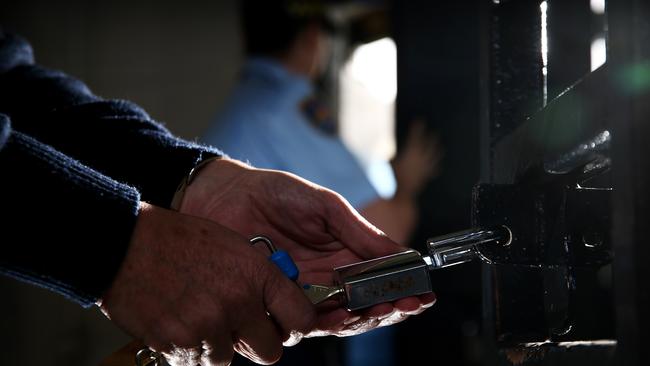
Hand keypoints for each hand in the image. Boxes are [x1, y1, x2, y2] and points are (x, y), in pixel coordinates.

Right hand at [98, 203, 314, 365]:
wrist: (124, 245)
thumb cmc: (178, 241)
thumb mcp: (233, 246)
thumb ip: (258, 278)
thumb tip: (274, 306)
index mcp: (257, 275)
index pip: (301, 318)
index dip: (294, 326)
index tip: (284, 326)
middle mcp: (238, 303)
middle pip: (270, 352)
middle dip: (256, 343)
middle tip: (238, 328)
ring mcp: (208, 327)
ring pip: (228, 358)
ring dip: (216, 344)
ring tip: (196, 315)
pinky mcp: (179, 345)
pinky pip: (196, 361)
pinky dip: (189, 349)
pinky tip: (178, 321)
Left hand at [179, 158, 435, 337]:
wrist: (226, 196)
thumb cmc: (277, 194)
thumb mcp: (327, 207)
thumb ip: (361, 233)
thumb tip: (402, 254)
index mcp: (344, 254)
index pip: (380, 280)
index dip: (402, 289)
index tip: (423, 294)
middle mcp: (328, 279)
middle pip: (365, 306)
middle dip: (390, 308)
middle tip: (407, 305)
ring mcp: (303, 293)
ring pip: (340, 320)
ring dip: (363, 318)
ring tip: (380, 309)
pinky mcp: (276, 303)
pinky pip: (303, 323)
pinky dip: (325, 324)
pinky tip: (342, 317)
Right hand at [392, 119, 442, 197]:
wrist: (401, 193)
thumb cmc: (392, 177)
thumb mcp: (388, 163)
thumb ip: (390, 156)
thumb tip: (388, 152)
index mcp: (411, 152)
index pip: (415, 136)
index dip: (417, 128)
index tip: (419, 120)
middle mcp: (421, 158)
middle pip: (428, 144)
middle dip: (431, 137)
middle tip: (434, 131)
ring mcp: (425, 167)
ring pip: (434, 156)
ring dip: (437, 150)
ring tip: (440, 146)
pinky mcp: (426, 176)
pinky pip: (433, 170)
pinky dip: (435, 166)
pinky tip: (437, 165)